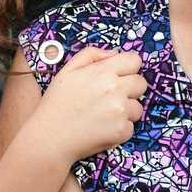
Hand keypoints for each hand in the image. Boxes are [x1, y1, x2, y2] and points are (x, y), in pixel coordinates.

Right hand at [29, 46, 146, 162]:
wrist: (49, 138)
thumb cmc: (56, 104)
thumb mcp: (68, 70)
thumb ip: (91, 54)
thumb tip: (114, 53)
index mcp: (103, 72)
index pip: (134, 60)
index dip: (128, 67)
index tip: (121, 75)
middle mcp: (115, 90)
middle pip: (141, 83)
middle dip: (130, 88)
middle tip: (110, 97)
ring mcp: (120, 111)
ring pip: (138, 106)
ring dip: (126, 110)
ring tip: (103, 114)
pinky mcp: (122, 131)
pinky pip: (131, 126)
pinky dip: (120, 128)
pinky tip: (102, 127)